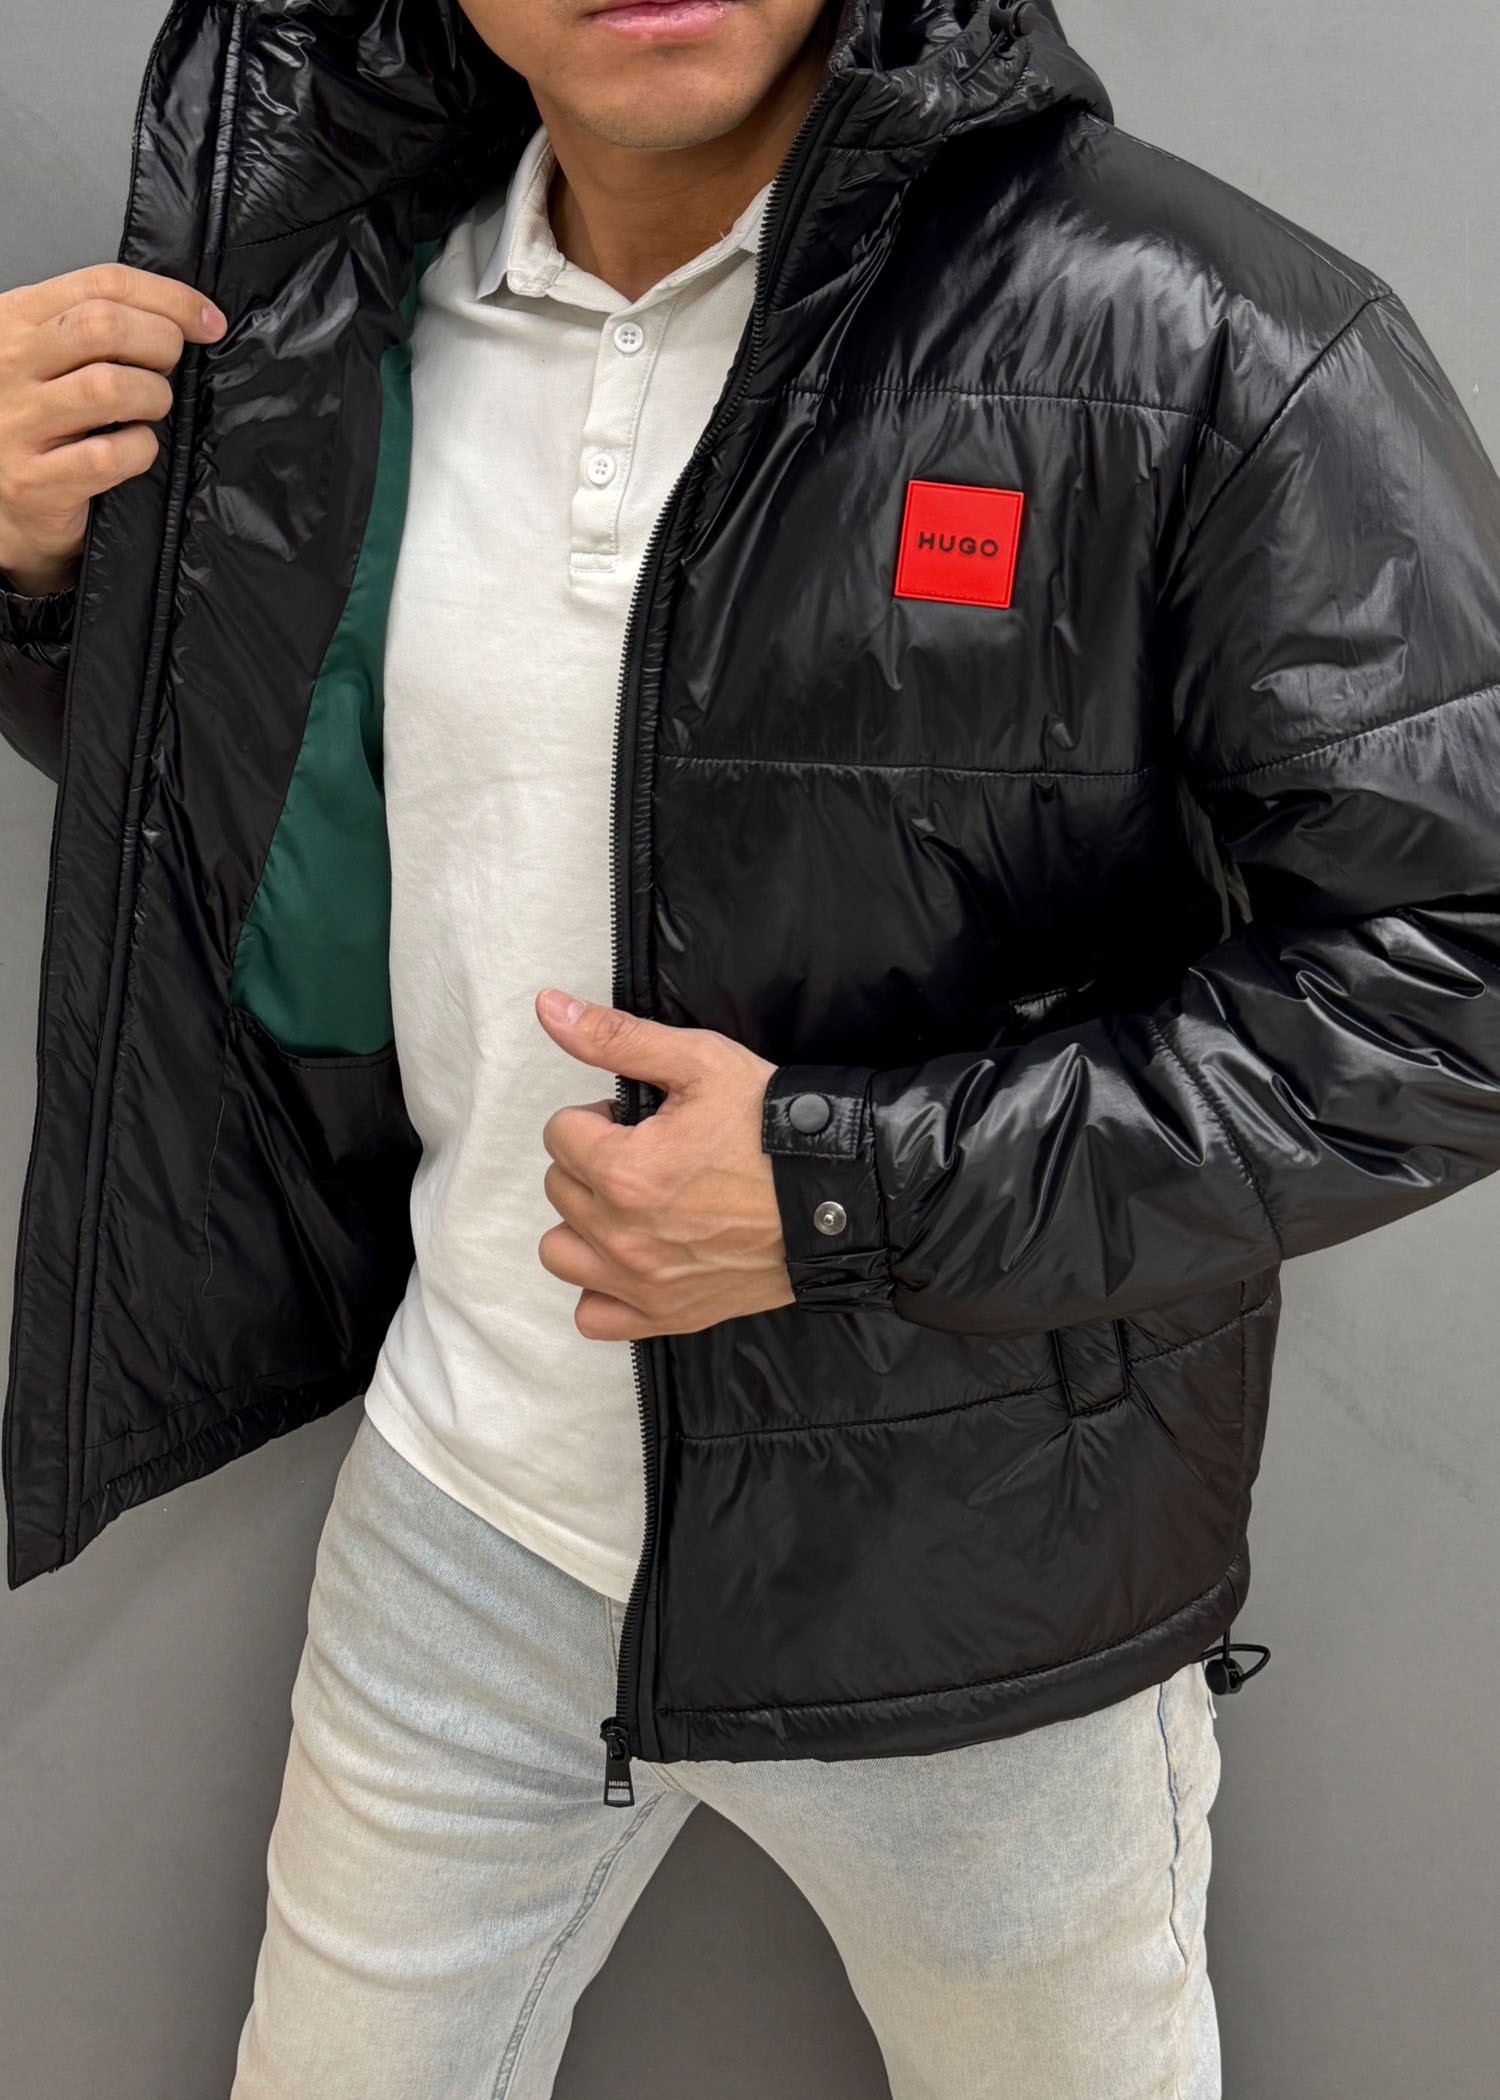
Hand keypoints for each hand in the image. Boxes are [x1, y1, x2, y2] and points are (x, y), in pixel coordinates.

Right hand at [0, 264, 225, 595]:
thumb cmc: (35, 422)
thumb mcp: (52, 357)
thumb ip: (98, 327)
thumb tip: (187, 317)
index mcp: (16, 320)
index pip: (101, 283)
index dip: (168, 298)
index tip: (206, 321)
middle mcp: (9, 364)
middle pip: (105, 327)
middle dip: (161, 345)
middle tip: (168, 371)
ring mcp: (18, 422)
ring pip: (108, 387)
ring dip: (152, 398)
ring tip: (150, 411)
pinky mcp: (35, 479)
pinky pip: (108, 455)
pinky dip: (139, 450)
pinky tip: (134, 450)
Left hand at [535, 988, 793, 1341]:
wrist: (841, 1196)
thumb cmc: (775, 1129)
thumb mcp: (700, 1062)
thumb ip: (616, 1038)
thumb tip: (549, 1008)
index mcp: (624, 1171)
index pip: (560, 1133)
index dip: (599, 1118)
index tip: (639, 1121)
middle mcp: (624, 1236)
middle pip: (560, 1187)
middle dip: (594, 1162)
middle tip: (650, 1153)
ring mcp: (643, 1282)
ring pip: (561, 1250)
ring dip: (585, 1223)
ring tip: (632, 1203)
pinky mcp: (668, 1314)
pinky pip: (593, 1315)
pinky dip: (602, 1287)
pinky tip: (632, 1256)